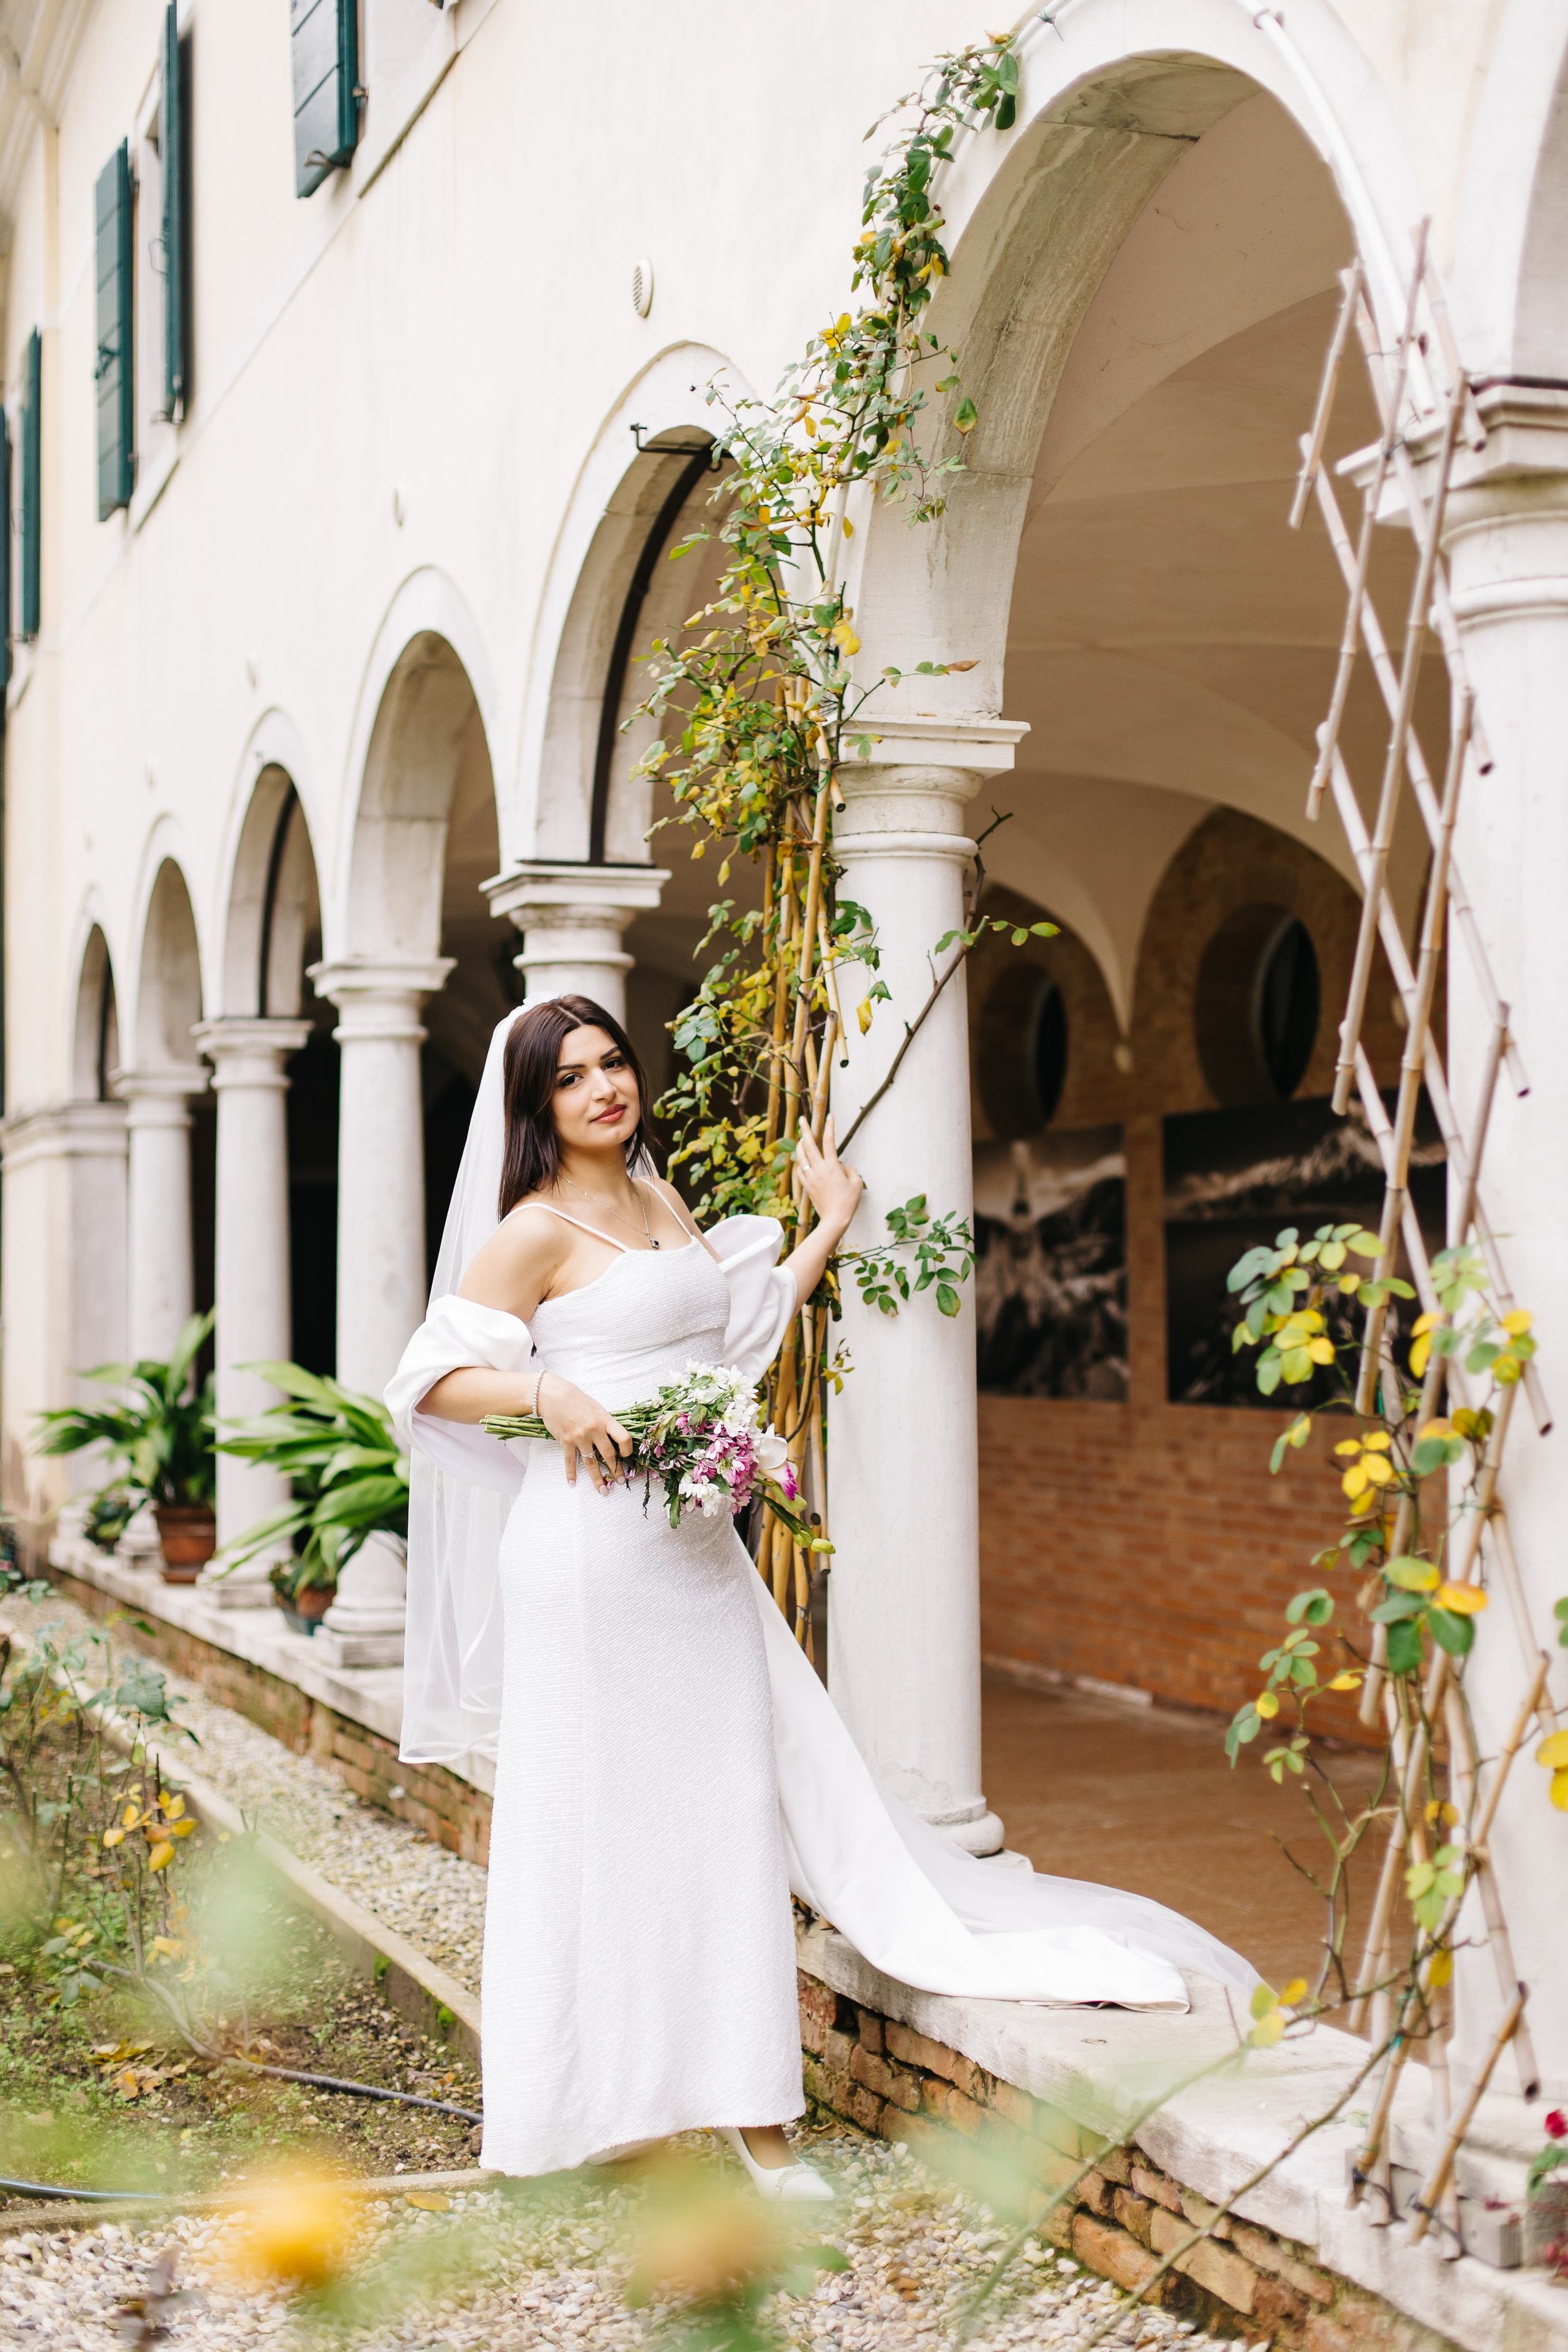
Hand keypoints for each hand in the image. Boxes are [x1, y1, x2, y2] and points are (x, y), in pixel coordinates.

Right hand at [536, 1373, 632, 1491]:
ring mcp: (579, 1437)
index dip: (627, 1449)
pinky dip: (571, 1473)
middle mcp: (594, 1430)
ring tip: (602, 1491)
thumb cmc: (576, 1400)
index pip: (623, 1437)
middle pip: (608, 1455)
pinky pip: (570, 1461)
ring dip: (597, 1478)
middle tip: (620, 1482)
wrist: (553, 1396)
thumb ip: (605, 1423)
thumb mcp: (596, 1408)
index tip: (626, 1456)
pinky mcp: (565, 1441)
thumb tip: (613, 1439)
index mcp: (605, 1420)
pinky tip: (572, 1483)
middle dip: (615, 1471)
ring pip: (591, 1462)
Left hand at [794, 1117, 862, 1240]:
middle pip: (809, 1145)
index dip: (829, 1127)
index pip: (830, 1141)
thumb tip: (843, 1166)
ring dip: (800, 1145)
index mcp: (832, 1166)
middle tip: (802, 1119)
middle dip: (805, 1130)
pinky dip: (799, 1162)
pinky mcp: (807, 1186)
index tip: (830, 1116)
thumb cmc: (848, 1202)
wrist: (834, 1219)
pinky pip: (800, 1170)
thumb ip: (850, 1170)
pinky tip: (800, 1159)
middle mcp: (819, 1169)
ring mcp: (811, 1177)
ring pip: (801, 1156)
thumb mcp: (857, 1183)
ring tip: (801, 1138)